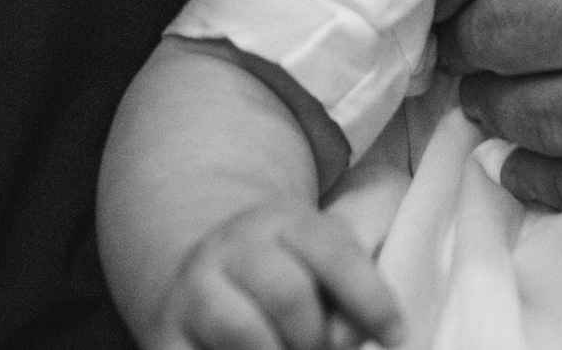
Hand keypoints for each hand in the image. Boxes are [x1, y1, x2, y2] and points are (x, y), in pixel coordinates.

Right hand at [149, 204, 398, 349]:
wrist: (194, 259)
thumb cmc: (287, 268)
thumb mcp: (321, 256)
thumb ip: (350, 288)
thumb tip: (354, 336)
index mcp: (286, 223)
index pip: (336, 255)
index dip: (372, 300)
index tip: (398, 338)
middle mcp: (236, 248)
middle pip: (289, 295)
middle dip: (317, 337)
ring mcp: (194, 291)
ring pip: (242, 332)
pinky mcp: (163, 334)